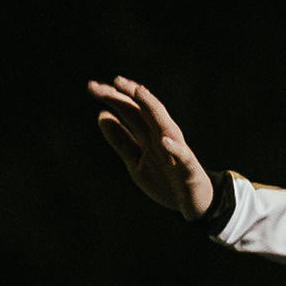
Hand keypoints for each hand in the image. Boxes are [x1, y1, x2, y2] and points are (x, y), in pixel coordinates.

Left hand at [90, 76, 214, 219]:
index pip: (130, 110)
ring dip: (153, 108)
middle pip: (146, 111)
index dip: (113, 98)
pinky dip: (174, 148)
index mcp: (148, 135)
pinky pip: (182, 156)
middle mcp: (162, 137)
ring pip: (165, 124)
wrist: (193, 205)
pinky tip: (163, 140)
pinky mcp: (188, 168)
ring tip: (139, 92)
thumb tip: (102, 115)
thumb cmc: (165, 181)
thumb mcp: (135, 162)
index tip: (92, 87)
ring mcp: (176, 151)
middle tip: (114, 80)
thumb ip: (121, 141)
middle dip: (131, 94)